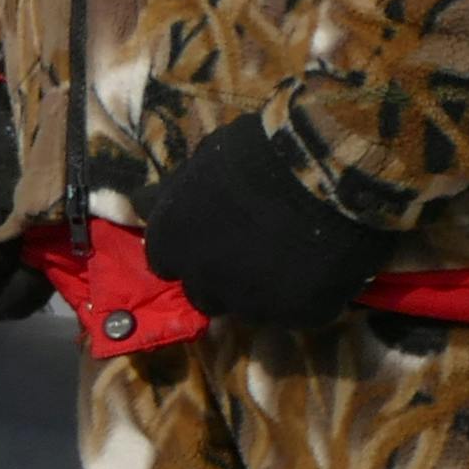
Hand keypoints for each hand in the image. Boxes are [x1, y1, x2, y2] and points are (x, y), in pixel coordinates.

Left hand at [145, 119, 394, 329]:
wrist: (327, 169)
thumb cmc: (259, 152)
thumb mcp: (202, 161)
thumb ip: (172, 193)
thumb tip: (140, 203)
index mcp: (170, 244)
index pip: (165, 261)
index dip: (188, 250)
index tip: (210, 236)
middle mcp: (202, 283)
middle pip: (203, 294)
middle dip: (220, 278)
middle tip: (252, 250)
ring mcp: (252, 305)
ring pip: (249, 309)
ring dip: (261, 290)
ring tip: (291, 257)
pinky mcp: (299, 316)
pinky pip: (297, 311)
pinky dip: (306, 294)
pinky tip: (322, 264)